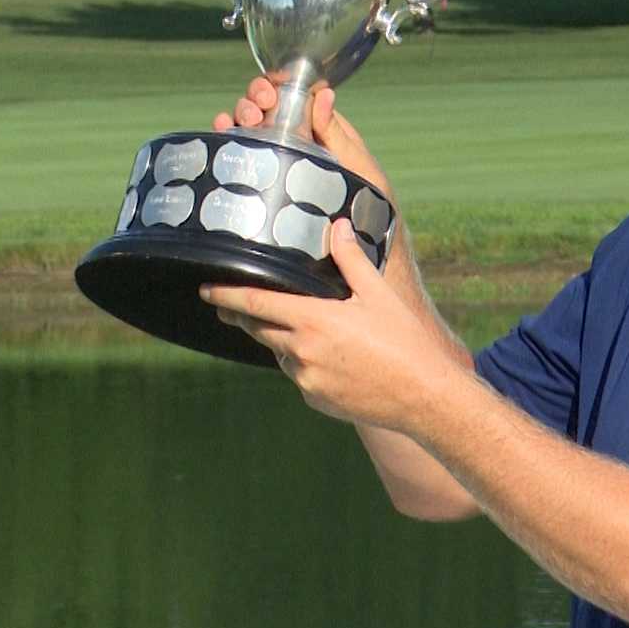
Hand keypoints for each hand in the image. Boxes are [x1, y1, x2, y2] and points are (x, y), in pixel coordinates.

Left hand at [200, 218, 469, 431]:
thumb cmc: (404, 341)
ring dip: (283, 340)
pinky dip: (305, 364)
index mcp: (314, 320)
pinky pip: (299, 377)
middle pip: (258, 329)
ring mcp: (306, 381)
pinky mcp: (315, 400)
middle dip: (244, 317)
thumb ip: (351, 259)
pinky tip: (333, 359)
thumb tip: (337, 226)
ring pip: (281, 353)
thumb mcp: (378, 294)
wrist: (423, 395)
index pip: (255, 304)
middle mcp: (302, 352)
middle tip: (232, 306)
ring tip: (309, 331)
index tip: (206, 289)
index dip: (226, 296)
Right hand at [214, 81, 393, 196]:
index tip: (271, 91)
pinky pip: (242, 154)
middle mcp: (297, 142)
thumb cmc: (370, 205)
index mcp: (322, 130)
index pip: (295, 98)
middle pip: (268, 108)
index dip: (279, 86)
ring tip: (242, 121)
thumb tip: (324, 94)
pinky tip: (222, 132)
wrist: (363, 248)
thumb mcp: (359, 166)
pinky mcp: (265, 182)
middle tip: (258, 107)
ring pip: (252, 127)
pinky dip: (228, 138)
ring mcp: (279, 161)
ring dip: (240, 115)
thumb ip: (338, 133)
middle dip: (256, 99)